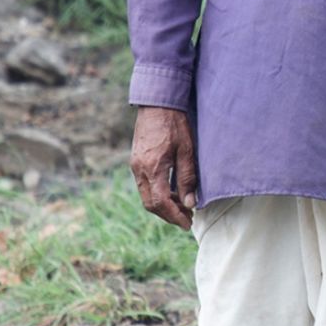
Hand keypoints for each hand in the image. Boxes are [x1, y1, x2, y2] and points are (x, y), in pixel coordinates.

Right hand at [131, 105, 197, 229]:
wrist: (157, 103)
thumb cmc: (175, 124)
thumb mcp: (186, 151)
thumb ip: (187, 178)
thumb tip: (190, 203)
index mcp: (153, 167)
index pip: (161, 203)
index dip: (175, 216)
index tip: (188, 223)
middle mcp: (139, 169)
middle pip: (150, 204)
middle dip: (168, 215)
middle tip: (187, 218)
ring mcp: (135, 166)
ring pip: (146, 196)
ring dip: (163, 206)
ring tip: (182, 206)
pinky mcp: (136, 161)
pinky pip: (145, 186)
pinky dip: (157, 194)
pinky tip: (172, 192)